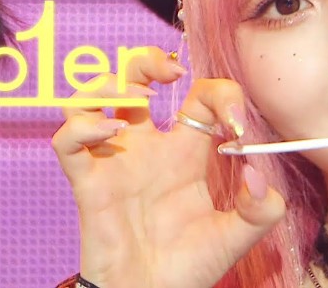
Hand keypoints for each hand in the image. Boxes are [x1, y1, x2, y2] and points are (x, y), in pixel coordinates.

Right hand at [52, 47, 285, 287]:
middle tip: (171, 75)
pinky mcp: (88, 182)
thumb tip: (257, 174)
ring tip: (135, 102)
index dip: (222, 97)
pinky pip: (67, 141)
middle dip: (151, 61)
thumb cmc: (188, 267)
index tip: (236, 127)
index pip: (200, 97)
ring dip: (110, 85)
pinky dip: (82, 127)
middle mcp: (147, 146)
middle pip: (136, 77)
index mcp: (185, 151)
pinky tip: (109, 133)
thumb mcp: (236, 237)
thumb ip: (260, 210)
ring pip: (92, 98)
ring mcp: (115, 160)